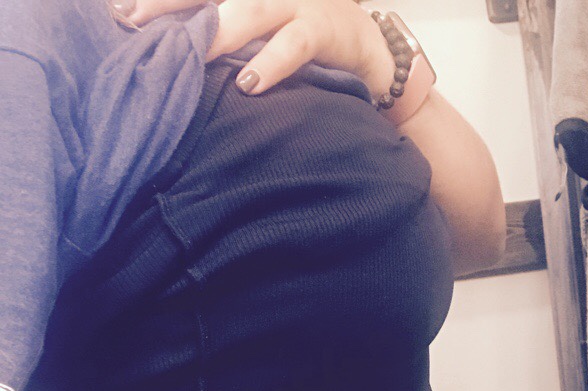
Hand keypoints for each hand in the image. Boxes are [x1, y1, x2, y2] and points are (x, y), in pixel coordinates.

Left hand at [129, 0, 394, 99]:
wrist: (367, 45)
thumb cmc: (301, 37)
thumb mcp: (257, 29)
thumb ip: (220, 34)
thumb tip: (170, 60)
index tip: (120, 11)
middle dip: (170, 3)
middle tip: (131, 20)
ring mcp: (295, 2)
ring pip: (249, 10)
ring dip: (217, 32)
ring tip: (188, 54)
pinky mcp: (324, 28)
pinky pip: (294, 44)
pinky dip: (272, 62)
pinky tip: (251, 84)